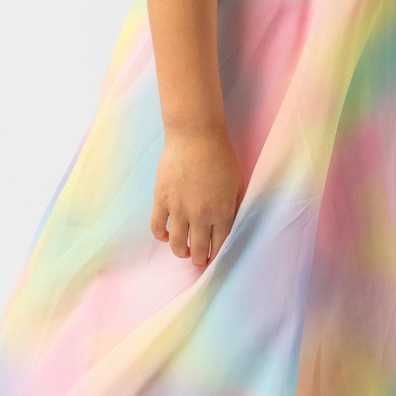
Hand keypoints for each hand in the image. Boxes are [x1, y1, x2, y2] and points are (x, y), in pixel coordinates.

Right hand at [150, 124, 245, 266]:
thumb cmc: (220, 156)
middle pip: (199, 249)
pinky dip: (161, 236)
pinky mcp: (162, 200)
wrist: (196, 136)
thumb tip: (229, 224)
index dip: (216, 254)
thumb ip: (233, 206)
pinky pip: (158, 227)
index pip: (219, 244)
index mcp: (222, 212)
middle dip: (200, 259)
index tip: (214, 258)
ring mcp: (179, 209)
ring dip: (181, 252)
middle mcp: (201, 215)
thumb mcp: (237, 183)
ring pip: (177, 244)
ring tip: (184, 251)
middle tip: (199, 260)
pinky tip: (166, 236)